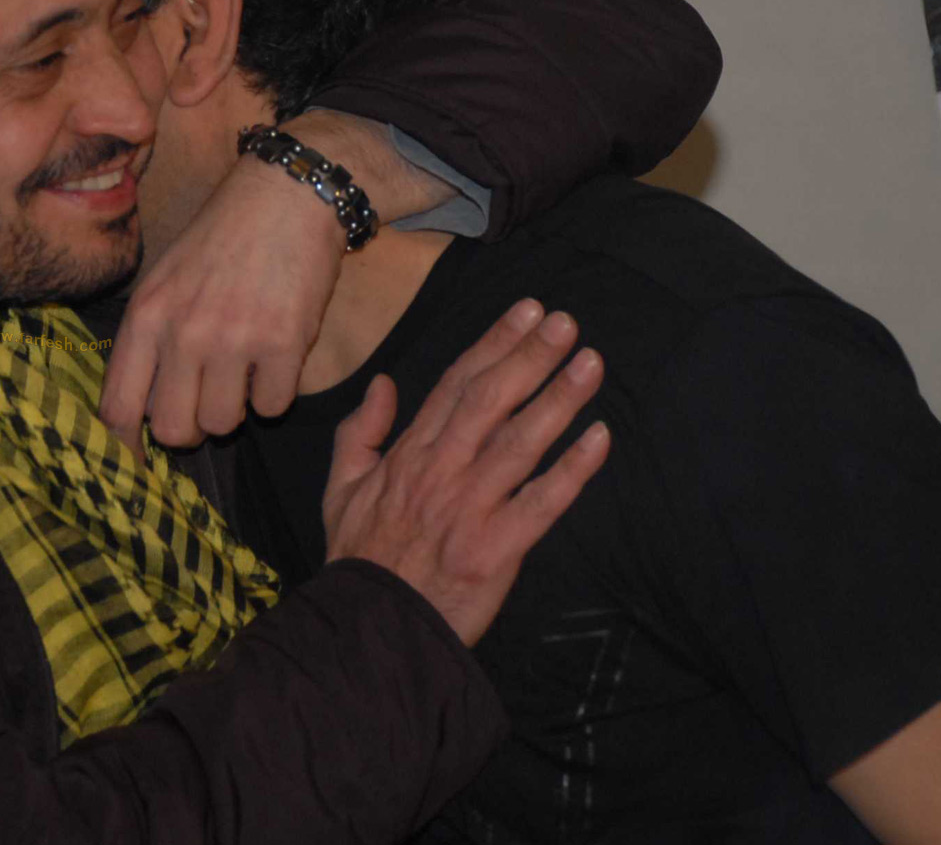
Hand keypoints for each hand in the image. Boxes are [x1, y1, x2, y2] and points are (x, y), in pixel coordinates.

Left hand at [101, 155, 342, 453]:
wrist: (286, 195)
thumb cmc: (222, 238)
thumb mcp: (163, 280)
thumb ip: (149, 341)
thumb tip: (139, 413)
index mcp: (146, 316)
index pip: (118, 407)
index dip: (127, 446)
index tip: (142, 460)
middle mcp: (183, 332)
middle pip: (172, 430)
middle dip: (192, 427)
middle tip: (208, 401)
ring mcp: (233, 339)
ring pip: (224, 424)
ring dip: (237, 408)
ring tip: (244, 369)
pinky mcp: (284, 342)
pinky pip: (274, 407)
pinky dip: (277, 392)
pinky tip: (277, 357)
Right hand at [322, 301, 609, 645]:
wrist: (368, 627)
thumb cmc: (359, 559)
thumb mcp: (340, 488)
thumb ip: (361, 432)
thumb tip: (384, 384)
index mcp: (410, 453)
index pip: (457, 384)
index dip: (495, 344)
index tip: (527, 312)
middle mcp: (443, 470)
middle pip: (492, 401)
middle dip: (531, 356)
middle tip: (566, 322)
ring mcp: (471, 508)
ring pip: (521, 441)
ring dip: (559, 399)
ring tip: (590, 363)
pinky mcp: (496, 549)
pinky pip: (542, 502)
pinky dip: (572, 470)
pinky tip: (600, 438)